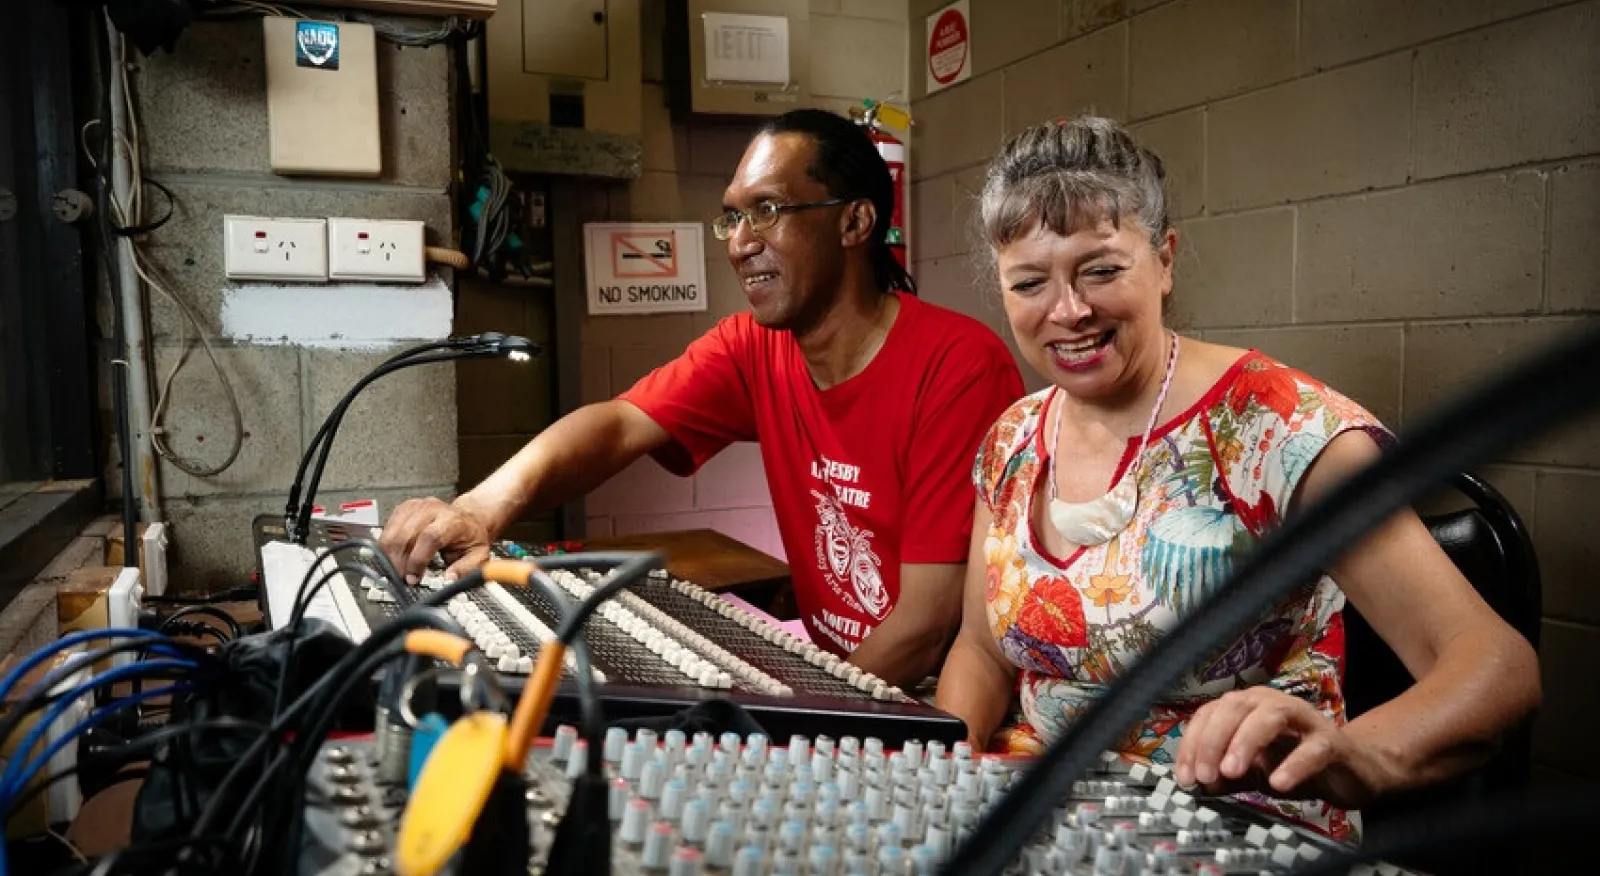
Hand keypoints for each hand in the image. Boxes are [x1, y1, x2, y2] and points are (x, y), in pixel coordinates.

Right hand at [378, 497, 492, 583]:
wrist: (466, 518)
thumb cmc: (470, 537)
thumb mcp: (479, 556)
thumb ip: (466, 569)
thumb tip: (449, 579)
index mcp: (452, 520)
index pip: (429, 537)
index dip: (417, 560)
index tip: (413, 577)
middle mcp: (432, 509)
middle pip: (405, 535)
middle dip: (400, 563)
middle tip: (403, 579)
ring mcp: (416, 507)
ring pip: (391, 533)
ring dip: (391, 557)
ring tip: (399, 570)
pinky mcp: (403, 508)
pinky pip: (386, 529)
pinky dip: (387, 547)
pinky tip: (396, 557)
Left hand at [1174, 687, 1384, 809]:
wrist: (1350, 770)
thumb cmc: (1295, 763)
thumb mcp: (1251, 773)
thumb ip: (1224, 776)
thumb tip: (1197, 784)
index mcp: (1246, 707)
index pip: (1209, 714)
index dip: (1193, 743)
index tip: (1186, 777)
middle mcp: (1272, 703)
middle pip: (1235, 707)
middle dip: (1214, 740)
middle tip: (1205, 775)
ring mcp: (1303, 719)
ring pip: (1270, 717)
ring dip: (1245, 742)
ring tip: (1231, 772)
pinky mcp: (1331, 741)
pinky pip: (1312, 748)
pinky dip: (1293, 764)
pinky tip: (1278, 784)